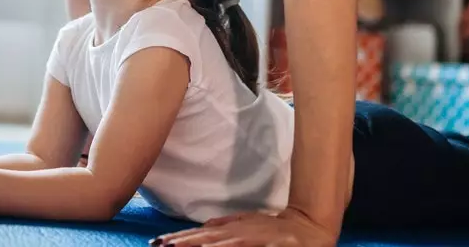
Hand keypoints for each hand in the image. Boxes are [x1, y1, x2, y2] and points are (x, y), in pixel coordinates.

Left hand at [154, 208, 335, 246]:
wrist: (309, 228)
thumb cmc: (275, 229)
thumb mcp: (248, 223)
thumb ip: (226, 224)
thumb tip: (204, 225)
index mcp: (232, 229)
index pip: (201, 234)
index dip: (180, 239)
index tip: (159, 243)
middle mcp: (239, 232)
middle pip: (206, 238)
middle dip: (182, 243)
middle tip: (160, 246)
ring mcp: (253, 238)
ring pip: (222, 244)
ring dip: (201, 245)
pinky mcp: (269, 245)